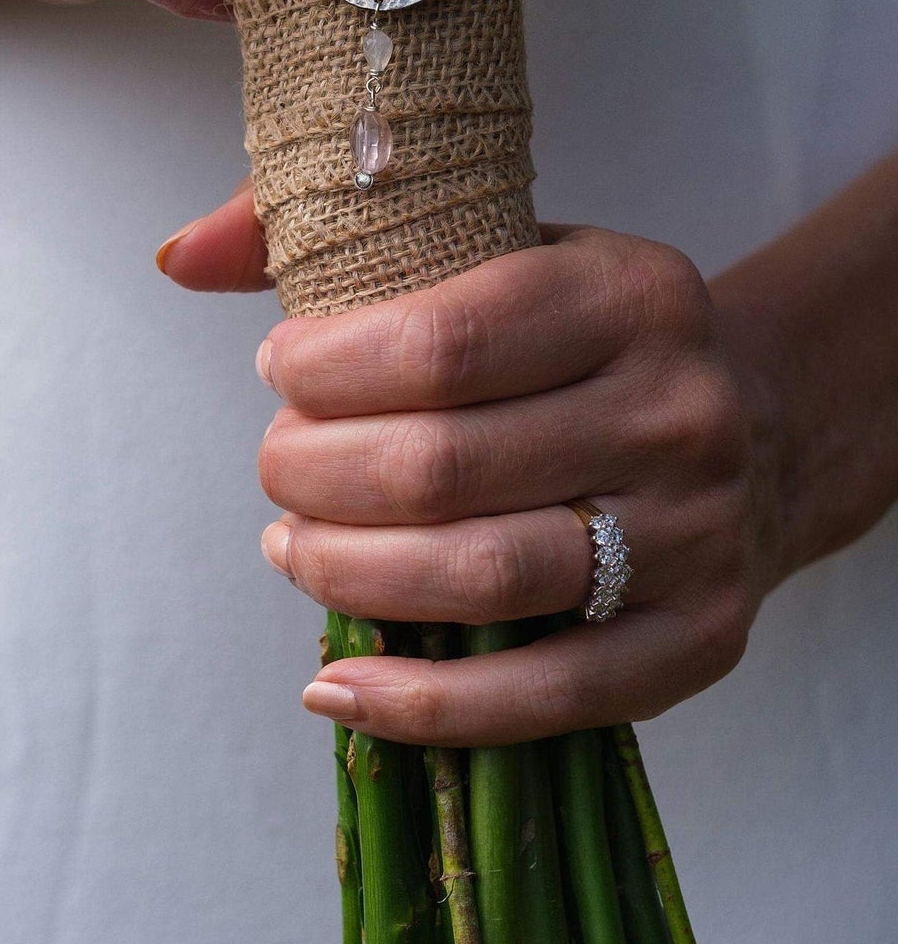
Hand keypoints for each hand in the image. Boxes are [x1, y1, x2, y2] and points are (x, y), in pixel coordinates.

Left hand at [171, 220, 779, 744]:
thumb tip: (181, 255)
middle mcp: (679, 412)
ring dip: (347, 575)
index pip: (444, 342)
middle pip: (444, 465)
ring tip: (291, 550)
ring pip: (482, 577)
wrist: (763, 428)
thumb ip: (336, 238)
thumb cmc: (580, 342)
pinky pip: (544, 696)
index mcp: (630, 295)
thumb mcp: (498, 251)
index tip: (276, 374)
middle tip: (277, 469)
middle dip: (316, 476)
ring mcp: (697, 535)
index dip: (327, 371)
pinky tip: (335, 686)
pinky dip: (421, 705)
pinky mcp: (699, 643)